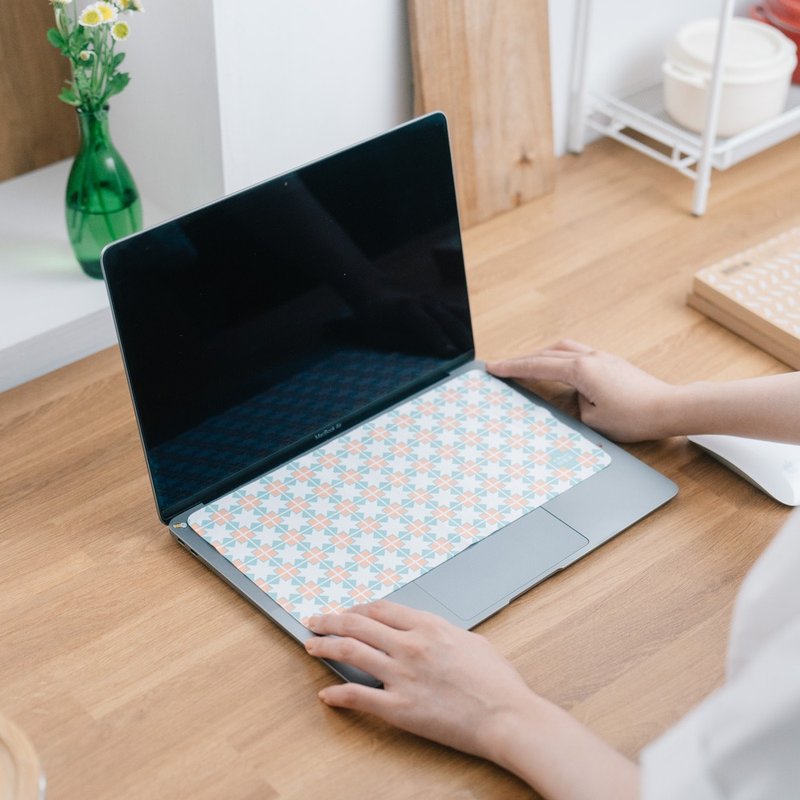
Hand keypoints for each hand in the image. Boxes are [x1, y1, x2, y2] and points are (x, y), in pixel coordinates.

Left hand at [305, 601, 639, 799]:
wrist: (507, 716)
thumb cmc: (497, 682)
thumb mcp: (471, 641)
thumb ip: (443, 634)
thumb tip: (427, 634)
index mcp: (429, 626)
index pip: (381, 609)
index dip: (358, 609)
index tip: (348, 612)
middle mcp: (410, 645)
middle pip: (358, 624)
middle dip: (331, 620)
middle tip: (315, 620)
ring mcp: (401, 676)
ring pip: (350, 652)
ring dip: (325, 645)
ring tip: (311, 644)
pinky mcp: (399, 708)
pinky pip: (357, 696)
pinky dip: (337, 693)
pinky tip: (326, 693)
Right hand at [488, 340, 677, 442]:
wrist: (669, 408)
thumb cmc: (634, 417)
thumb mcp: (592, 420)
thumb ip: (574, 406)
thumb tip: (572, 398)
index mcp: (580, 370)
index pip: (537, 367)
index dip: (512, 368)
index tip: (494, 367)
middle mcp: (589, 357)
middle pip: (546, 353)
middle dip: (522, 360)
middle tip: (502, 366)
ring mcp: (602, 357)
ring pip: (562, 349)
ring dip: (542, 355)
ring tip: (528, 364)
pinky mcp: (612, 362)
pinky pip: (577, 353)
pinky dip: (560, 358)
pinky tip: (560, 368)